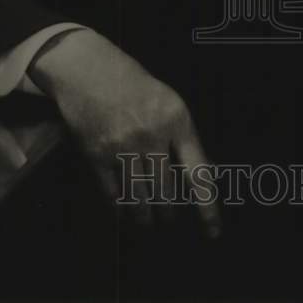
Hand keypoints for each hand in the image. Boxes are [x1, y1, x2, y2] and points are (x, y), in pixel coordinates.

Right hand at [28, 30, 220, 236]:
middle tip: (169, 220)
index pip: (198, 173)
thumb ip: (183, 137)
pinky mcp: (97, 154)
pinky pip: (113, 193)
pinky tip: (124, 212)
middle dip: (169, 214)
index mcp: (177, 120)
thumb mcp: (169, 101)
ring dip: (144, 216)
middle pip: (166, 192)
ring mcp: (123, 146)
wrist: (89, 69)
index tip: (213, 232)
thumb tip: (201, 176)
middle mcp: (152, 135)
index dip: (207, 207)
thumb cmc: (135, 85)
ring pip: (139, 197)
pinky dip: (120, 206)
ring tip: (147, 223)